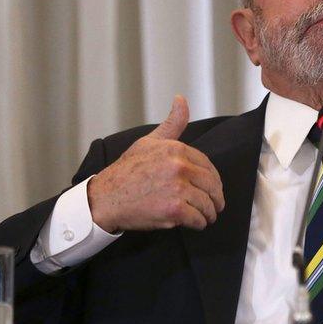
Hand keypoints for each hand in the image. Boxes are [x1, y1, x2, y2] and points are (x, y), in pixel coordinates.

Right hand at [87, 95, 224, 232]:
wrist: (106, 198)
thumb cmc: (126, 171)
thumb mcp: (149, 142)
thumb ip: (172, 124)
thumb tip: (181, 100)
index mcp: (176, 150)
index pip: (208, 166)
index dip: (213, 179)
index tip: (213, 187)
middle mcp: (179, 167)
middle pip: (212, 185)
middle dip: (216, 198)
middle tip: (215, 205)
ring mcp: (178, 189)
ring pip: (207, 204)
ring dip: (209, 213)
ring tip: (206, 216)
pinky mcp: (175, 210)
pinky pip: (198, 219)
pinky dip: (199, 224)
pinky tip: (195, 223)